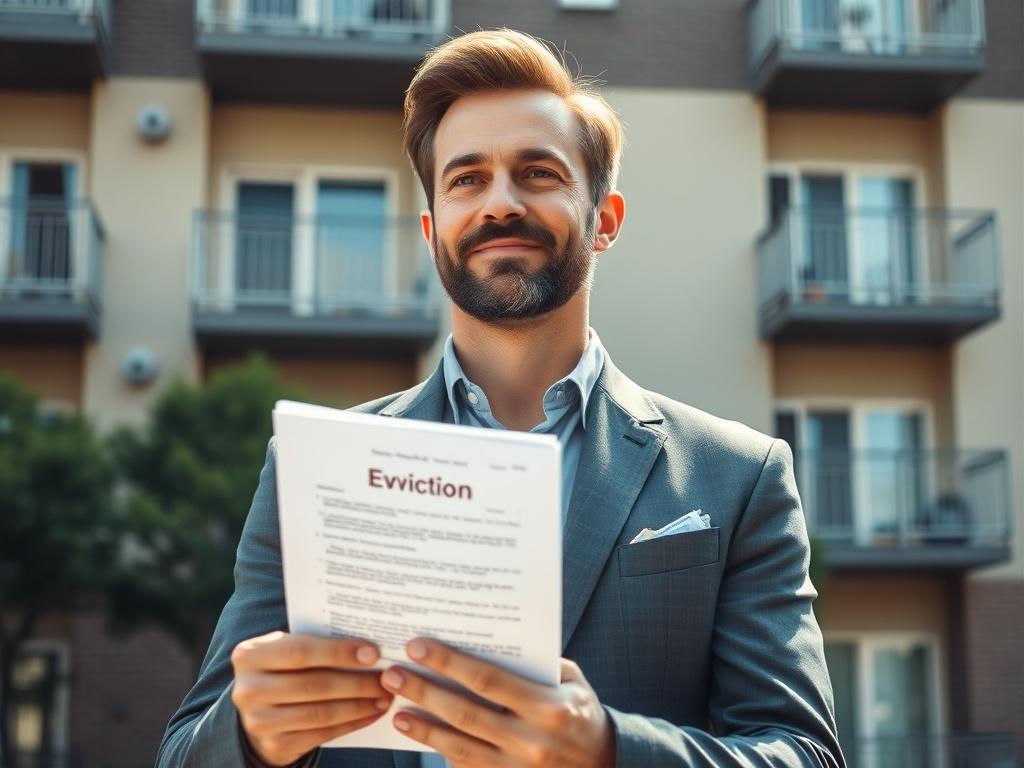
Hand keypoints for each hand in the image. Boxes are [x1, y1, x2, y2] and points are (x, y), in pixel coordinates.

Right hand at [230, 631, 393, 766]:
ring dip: (359, 705)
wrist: (257, 710)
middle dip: (357, 682)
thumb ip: (315, 644)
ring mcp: (259, 721)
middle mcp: (249, 689)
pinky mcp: (275, 745)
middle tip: (387, 678)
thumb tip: (367, 647)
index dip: (339, 652)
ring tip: (385, 697)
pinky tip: (371, 713)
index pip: (300, 651)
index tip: (372, 653)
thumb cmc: (282, 669)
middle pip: (314, 684)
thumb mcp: (285, 649)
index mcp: (250, 655)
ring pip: (321, 712)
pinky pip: (322, 734)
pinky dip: (352, 723)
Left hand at [380, 638, 614, 767]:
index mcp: (548, 706)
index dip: (449, 663)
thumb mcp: (572, 680)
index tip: (419, 646)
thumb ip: (538, 662)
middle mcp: (531, 740)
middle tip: (393, 674)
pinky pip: (467, 767)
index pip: (488, 680)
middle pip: (465, 713)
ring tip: (396, 709)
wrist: (603, 766)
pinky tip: (420, 734)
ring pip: (459, 747)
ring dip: (424, 727)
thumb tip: (492, 639)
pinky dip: (440, 750)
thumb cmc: (582, 713)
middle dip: (425, 691)